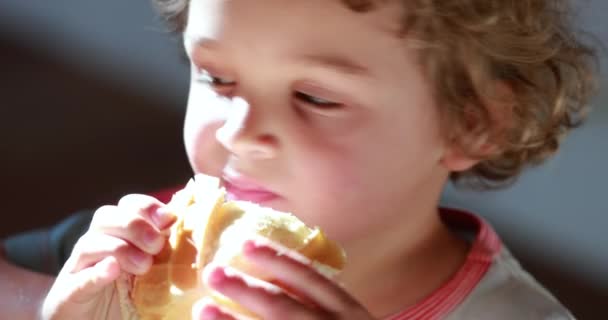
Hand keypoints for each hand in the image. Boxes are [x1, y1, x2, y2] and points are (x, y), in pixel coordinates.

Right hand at [40, 194, 174, 319]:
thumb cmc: (130, 296)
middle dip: (135, 225)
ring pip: (90, 243)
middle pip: (106, 217)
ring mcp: (80, 269)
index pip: (128, 205)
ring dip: (119, 249)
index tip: (170, 219)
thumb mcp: (154, 272)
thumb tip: (201, 236)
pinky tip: (112, 270)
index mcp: (119, 235)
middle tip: (156, 244)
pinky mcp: (68, 294)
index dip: (148, 207)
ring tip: (143, 265)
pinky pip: (78, 279)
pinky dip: (95, 273)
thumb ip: (170, 252)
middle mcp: (97, 245)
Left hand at [194, 240, 375, 319]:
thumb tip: (273, 274)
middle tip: (212, 272)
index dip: (277, 259)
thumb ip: (320, 301)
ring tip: (203, 308)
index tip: (245, 244)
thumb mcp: (346, 319)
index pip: (310, 279)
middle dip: (244, 289)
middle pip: (282, 307)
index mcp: (349, 312)